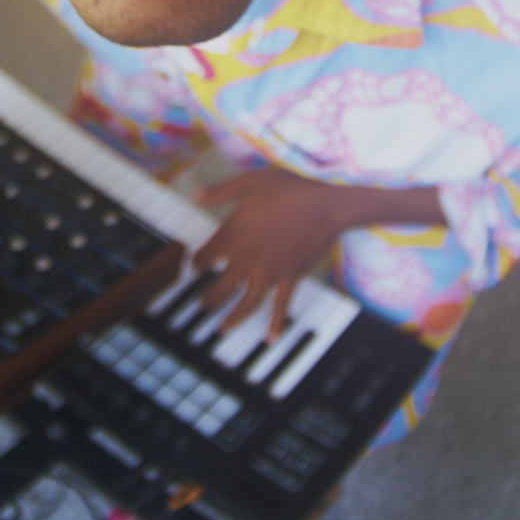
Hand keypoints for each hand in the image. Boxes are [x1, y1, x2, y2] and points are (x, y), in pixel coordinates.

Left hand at [193, 168, 446, 339]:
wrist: (324, 206)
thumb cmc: (288, 190)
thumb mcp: (250, 182)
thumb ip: (220, 191)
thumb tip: (196, 195)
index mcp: (233, 233)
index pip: (205, 256)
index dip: (197, 263)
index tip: (195, 267)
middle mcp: (246, 257)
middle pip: (220, 285)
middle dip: (208, 297)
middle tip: (201, 304)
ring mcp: (268, 271)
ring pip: (245, 302)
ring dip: (232, 318)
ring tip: (222, 329)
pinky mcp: (289, 278)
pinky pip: (280, 306)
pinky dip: (275, 323)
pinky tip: (270, 337)